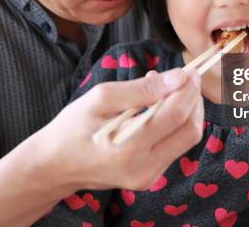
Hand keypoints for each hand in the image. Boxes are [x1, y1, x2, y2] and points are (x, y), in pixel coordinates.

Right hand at [32, 67, 203, 194]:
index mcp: (129, 149)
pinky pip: (174, 147)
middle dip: (194, 101)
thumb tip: (177, 78)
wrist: (55, 165)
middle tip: (186, 78)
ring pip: (186, 140)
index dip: (188, 90)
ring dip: (185, 111)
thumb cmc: (72, 128)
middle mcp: (144, 169)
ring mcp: (148, 177)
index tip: (191, 70)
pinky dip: (174, 124)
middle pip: (190, 131)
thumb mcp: (100, 99)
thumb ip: (141, 89)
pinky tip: (159, 107)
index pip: (175, 116)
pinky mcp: (149, 178)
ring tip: (168, 89)